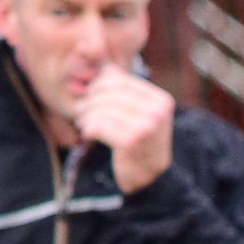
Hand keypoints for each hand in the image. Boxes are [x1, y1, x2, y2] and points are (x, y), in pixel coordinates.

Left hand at [74, 68, 176, 194]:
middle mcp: (157, 112)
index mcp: (161, 100)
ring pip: (102, 109)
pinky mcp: (132, 141)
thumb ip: (124, 90)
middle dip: (91, 101)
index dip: (99, 85)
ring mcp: (147, 127)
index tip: (90, 96)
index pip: (121, 80)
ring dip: (87, 116)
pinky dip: (89, 128)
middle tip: (82, 111)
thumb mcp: (137, 111)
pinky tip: (88, 134)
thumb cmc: (139, 141)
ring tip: (84, 123)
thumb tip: (103, 66)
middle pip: (110, 93)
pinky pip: (99, 125)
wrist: (149, 177)